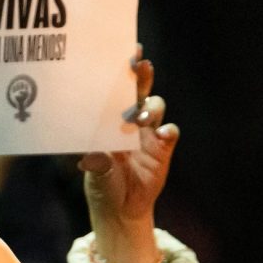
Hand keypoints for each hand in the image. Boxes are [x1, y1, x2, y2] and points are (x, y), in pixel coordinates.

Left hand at [79, 50, 178, 262]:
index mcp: (109, 118)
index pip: (115, 88)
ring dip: (151, 107)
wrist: (121, 209)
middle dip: (141, 75)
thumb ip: (97, 164)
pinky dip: (168, 131)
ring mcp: (148, 133)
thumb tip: (92, 157)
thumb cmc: (102, 184)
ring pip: (155, 106)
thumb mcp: (96, 174)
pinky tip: (164, 134)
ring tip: (142, 118)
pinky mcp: (163, 148)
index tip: (124, 54)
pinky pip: (170, 133)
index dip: (121, 70)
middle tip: (140, 65)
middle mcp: (130, 120)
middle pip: (139, 89)